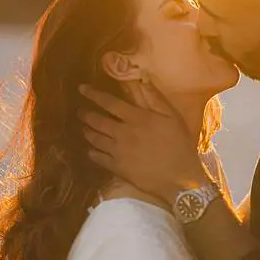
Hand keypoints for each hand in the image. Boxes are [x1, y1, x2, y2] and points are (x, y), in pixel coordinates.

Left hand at [78, 83, 208, 201]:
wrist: (180, 178)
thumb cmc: (180, 145)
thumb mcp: (173, 117)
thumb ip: (156, 99)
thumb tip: (143, 81)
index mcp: (136, 118)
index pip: (109, 103)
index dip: (93, 94)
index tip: (82, 89)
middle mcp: (122, 133)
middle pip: (97, 121)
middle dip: (86, 115)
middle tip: (79, 112)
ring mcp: (118, 151)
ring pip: (95, 139)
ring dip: (88, 132)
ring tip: (84, 129)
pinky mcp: (117, 168)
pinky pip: (99, 158)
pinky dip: (92, 153)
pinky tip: (91, 151)